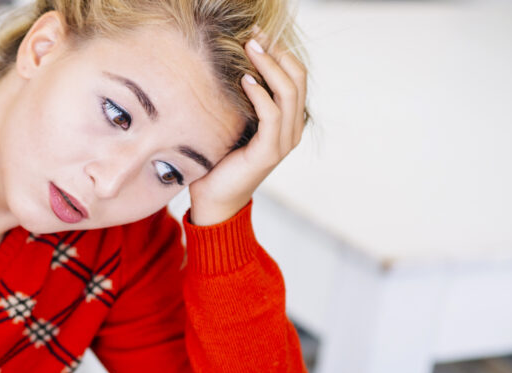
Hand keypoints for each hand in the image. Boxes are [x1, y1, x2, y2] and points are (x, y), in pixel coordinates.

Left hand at [188, 32, 307, 225]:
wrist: (214, 200)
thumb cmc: (219, 160)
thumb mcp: (234, 123)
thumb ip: (243, 100)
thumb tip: (232, 65)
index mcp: (288, 121)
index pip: (296, 76)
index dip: (280, 52)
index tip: (258, 34)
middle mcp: (292, 130)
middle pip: (297, 79)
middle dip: (277, 53)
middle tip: (254, 35)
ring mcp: (284, 142)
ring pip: (288, 92)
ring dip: (268, 66)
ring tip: (250, 48)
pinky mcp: (268, 153)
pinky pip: (272, 115)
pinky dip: (260, 94)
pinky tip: (244, 80)